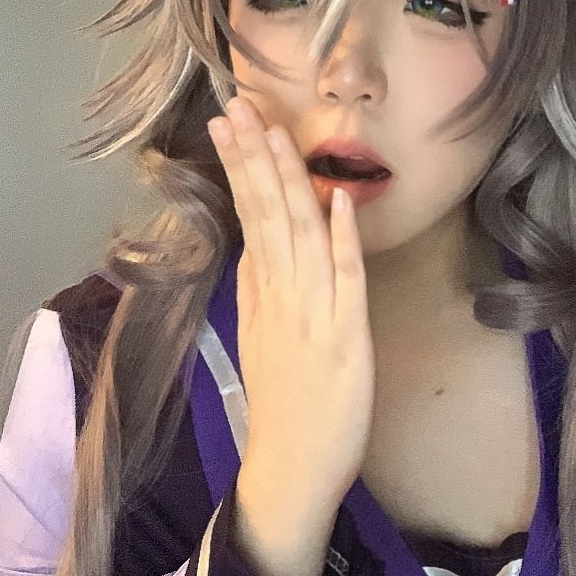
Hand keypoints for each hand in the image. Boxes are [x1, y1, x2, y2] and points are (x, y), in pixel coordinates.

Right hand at [207, 97, 376, 512]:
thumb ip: (257, 287)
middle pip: (267, 214)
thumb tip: (256, 240)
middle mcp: (282, 294)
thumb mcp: (256, 336)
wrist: (290, 470)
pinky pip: (345, 281)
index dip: (242, 164)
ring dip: (289, 180)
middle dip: (253, 156)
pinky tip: (338, 199)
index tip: (230, 119)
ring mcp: (313, 315)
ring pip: (299, 235)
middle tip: (237, 105)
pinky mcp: (345, 340)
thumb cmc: (281, 404)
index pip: (250, 213)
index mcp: (262, 291)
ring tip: (275, 131)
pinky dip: (342, 239)